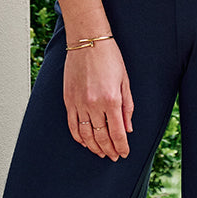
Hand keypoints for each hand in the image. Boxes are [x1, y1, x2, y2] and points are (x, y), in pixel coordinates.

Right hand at [63, 39, 133, 160]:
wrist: (88, 41)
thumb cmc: (110, 57)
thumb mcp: (124, 81)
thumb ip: (127, 107)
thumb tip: (128, 129)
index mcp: (111, 100)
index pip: (117, 133)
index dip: (121, 146)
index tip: (124, 154)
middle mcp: (94, 105)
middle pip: (101, 137)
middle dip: (109, 150)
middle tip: (114, 156)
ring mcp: (79, 103)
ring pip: (85, 135)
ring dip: (94, 147)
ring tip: (101, 152)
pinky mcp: (68, 100)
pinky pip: (72, 125)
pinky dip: (78, 137)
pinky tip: (84, 142)